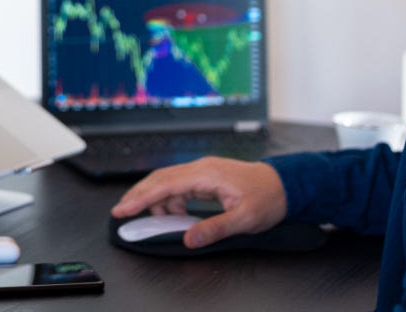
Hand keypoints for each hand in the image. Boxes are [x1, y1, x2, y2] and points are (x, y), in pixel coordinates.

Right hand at [110, 156, 288, 248]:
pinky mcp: (205, 176)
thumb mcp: (245, 219)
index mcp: (207, 174)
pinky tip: (175, 214)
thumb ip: (215, 229)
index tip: (123, 209)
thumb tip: (188, 238)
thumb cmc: (268, 198)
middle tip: (121, 212)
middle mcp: (201, 168)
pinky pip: (179, 185)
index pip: (165, 184)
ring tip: (159, 221)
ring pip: (167, 182)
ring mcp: (202, 170)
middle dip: (138, 195)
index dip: (141, 198)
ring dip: (157, 201)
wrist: (284, 185)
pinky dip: (170, 200)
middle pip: (159, 179)